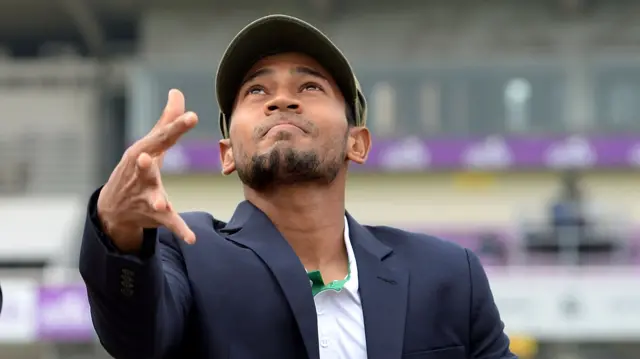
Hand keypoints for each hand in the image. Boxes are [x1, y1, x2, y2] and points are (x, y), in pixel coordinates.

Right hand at [97, 89, 197, 251]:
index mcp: (143, 152)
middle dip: (144, 163)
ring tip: (162, 202)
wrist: (113, 207)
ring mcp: (145, 195)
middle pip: (145, 167)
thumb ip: (166, 120)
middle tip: (147, 157)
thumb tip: (177, 92)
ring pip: (152, 197)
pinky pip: (168, 223)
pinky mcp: (154, 214)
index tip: (192, 117)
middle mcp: (141, 173)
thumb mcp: (150, 144)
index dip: (175, 127)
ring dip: (156, 199)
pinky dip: (179, 230)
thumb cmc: (136, 168)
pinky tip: (191, 238)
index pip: (161, 138)